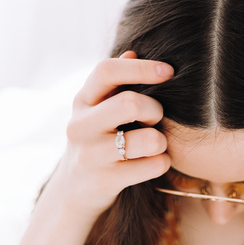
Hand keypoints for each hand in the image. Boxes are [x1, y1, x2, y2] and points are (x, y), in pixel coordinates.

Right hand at [45, 51, 172, 216]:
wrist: (74, 191)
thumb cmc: (98, 139)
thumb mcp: (98, 109)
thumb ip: (115, 82)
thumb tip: (133, 53)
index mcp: (83, 100)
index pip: (107, 71)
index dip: (141, 68)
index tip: (169, 72)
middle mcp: (80, 125)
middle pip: (130, 103)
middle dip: (155, 110)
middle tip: (156, 118)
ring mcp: (90, 155)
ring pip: (148, 139)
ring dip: (161, 141)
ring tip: (155, 144)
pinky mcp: (104, 181)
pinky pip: (153, 165)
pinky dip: (162, 162)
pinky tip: (154, 162)